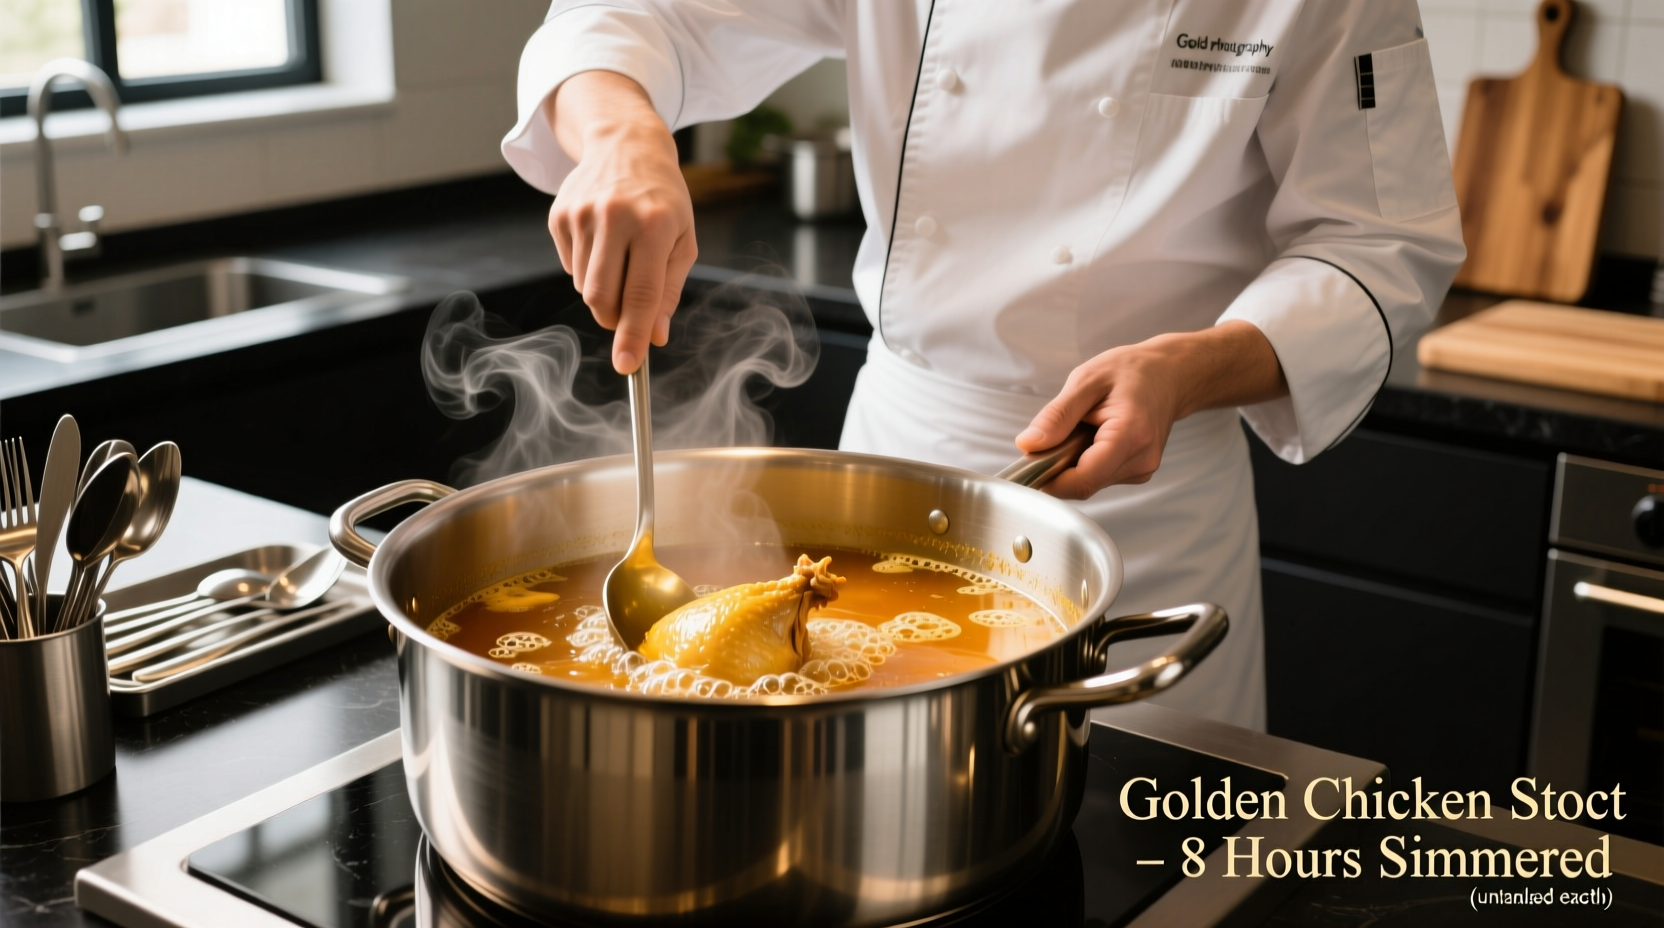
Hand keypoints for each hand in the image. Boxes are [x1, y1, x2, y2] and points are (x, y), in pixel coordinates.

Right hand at [547, 71, 696, 373]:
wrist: (626, 144)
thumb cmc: (663, 200)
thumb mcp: (682, 240)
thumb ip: (668, 291)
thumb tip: (654, 337)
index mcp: (653, 225)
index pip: (641, 293)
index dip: (633, 335)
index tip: (628, 366)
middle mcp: (614, 217)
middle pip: (602, 297)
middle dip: (614, 319)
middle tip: (627, 314)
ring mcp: (581, 214)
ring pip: (584, 286)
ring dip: (603, 290)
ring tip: (621, 258)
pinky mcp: (559, 214)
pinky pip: (570, 267)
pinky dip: (587, 269)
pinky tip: (602, 241)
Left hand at [1014, 321, 1287, 498]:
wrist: (1171, 374)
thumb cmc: (1132, 371)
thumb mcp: (1087, 381)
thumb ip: (1056, 416)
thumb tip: (1028, 445)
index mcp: (1130, 436)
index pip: (1082, 480)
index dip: (1048, 479)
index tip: (1028, 463)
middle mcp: (1141, 460)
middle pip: (1083, 484)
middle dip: (1059, 465)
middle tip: (1056, 433)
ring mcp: (1142, 470)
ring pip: (1089, 482)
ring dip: (1074, 462)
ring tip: (1083, 427)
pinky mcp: (1138, 472)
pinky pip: (1099, 476)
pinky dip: (1087, 460)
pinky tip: (1095, 435)